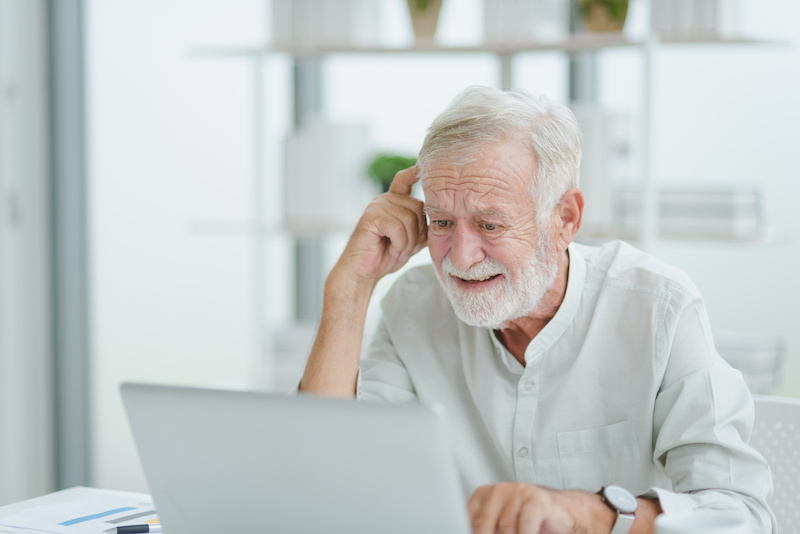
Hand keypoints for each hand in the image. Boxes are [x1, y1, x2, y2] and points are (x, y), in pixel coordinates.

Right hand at [334, 165, 426, 282]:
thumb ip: (422, 227)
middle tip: (404, 248)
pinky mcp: (371, 217)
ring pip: (409, 219)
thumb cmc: (385, 256)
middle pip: (418, 207)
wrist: (363, 273)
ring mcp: (377, 206)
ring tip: (396, 250)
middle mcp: (384, 199)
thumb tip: (442, 219)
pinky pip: (398, 227)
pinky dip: (399, 244)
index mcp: (393, 202)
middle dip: (417, 233)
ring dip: (407, 242)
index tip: (423, 166)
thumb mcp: (410, 240)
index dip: (415, 171)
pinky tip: (390, 249)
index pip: (405, 179)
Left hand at [468, 483, 580, 533]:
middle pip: (483, 524)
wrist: (562, 513)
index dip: (472, 532)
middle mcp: (499, 490)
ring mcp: (519, 492)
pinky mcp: (537, 500)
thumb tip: (472, 533)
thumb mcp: (502, 526)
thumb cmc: (528, 521)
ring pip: (505, 527)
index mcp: (485, 494)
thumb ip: (488, 528)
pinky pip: (526, 523)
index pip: (470, 518)